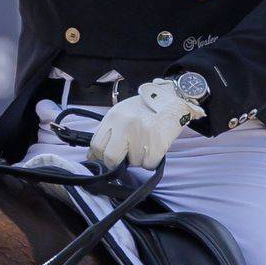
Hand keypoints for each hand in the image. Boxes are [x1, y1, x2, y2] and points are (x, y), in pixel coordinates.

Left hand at [88, 80, 206, 168]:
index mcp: (114, 117)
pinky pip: (149, 164)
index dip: (101, 156)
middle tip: (126, 156)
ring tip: (146, 143)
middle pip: (110, 158)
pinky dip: (152, 160)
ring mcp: (141, 134)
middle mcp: (125, 125)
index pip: (96, 145)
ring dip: (139, 158)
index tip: (108, 157)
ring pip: (133, 163)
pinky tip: (155, 146)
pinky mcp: (157, 143)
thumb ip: (108, 132)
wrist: (172, 100)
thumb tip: (93, 155)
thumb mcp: (122, 114)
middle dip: (117, 162)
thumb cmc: (146, 108)